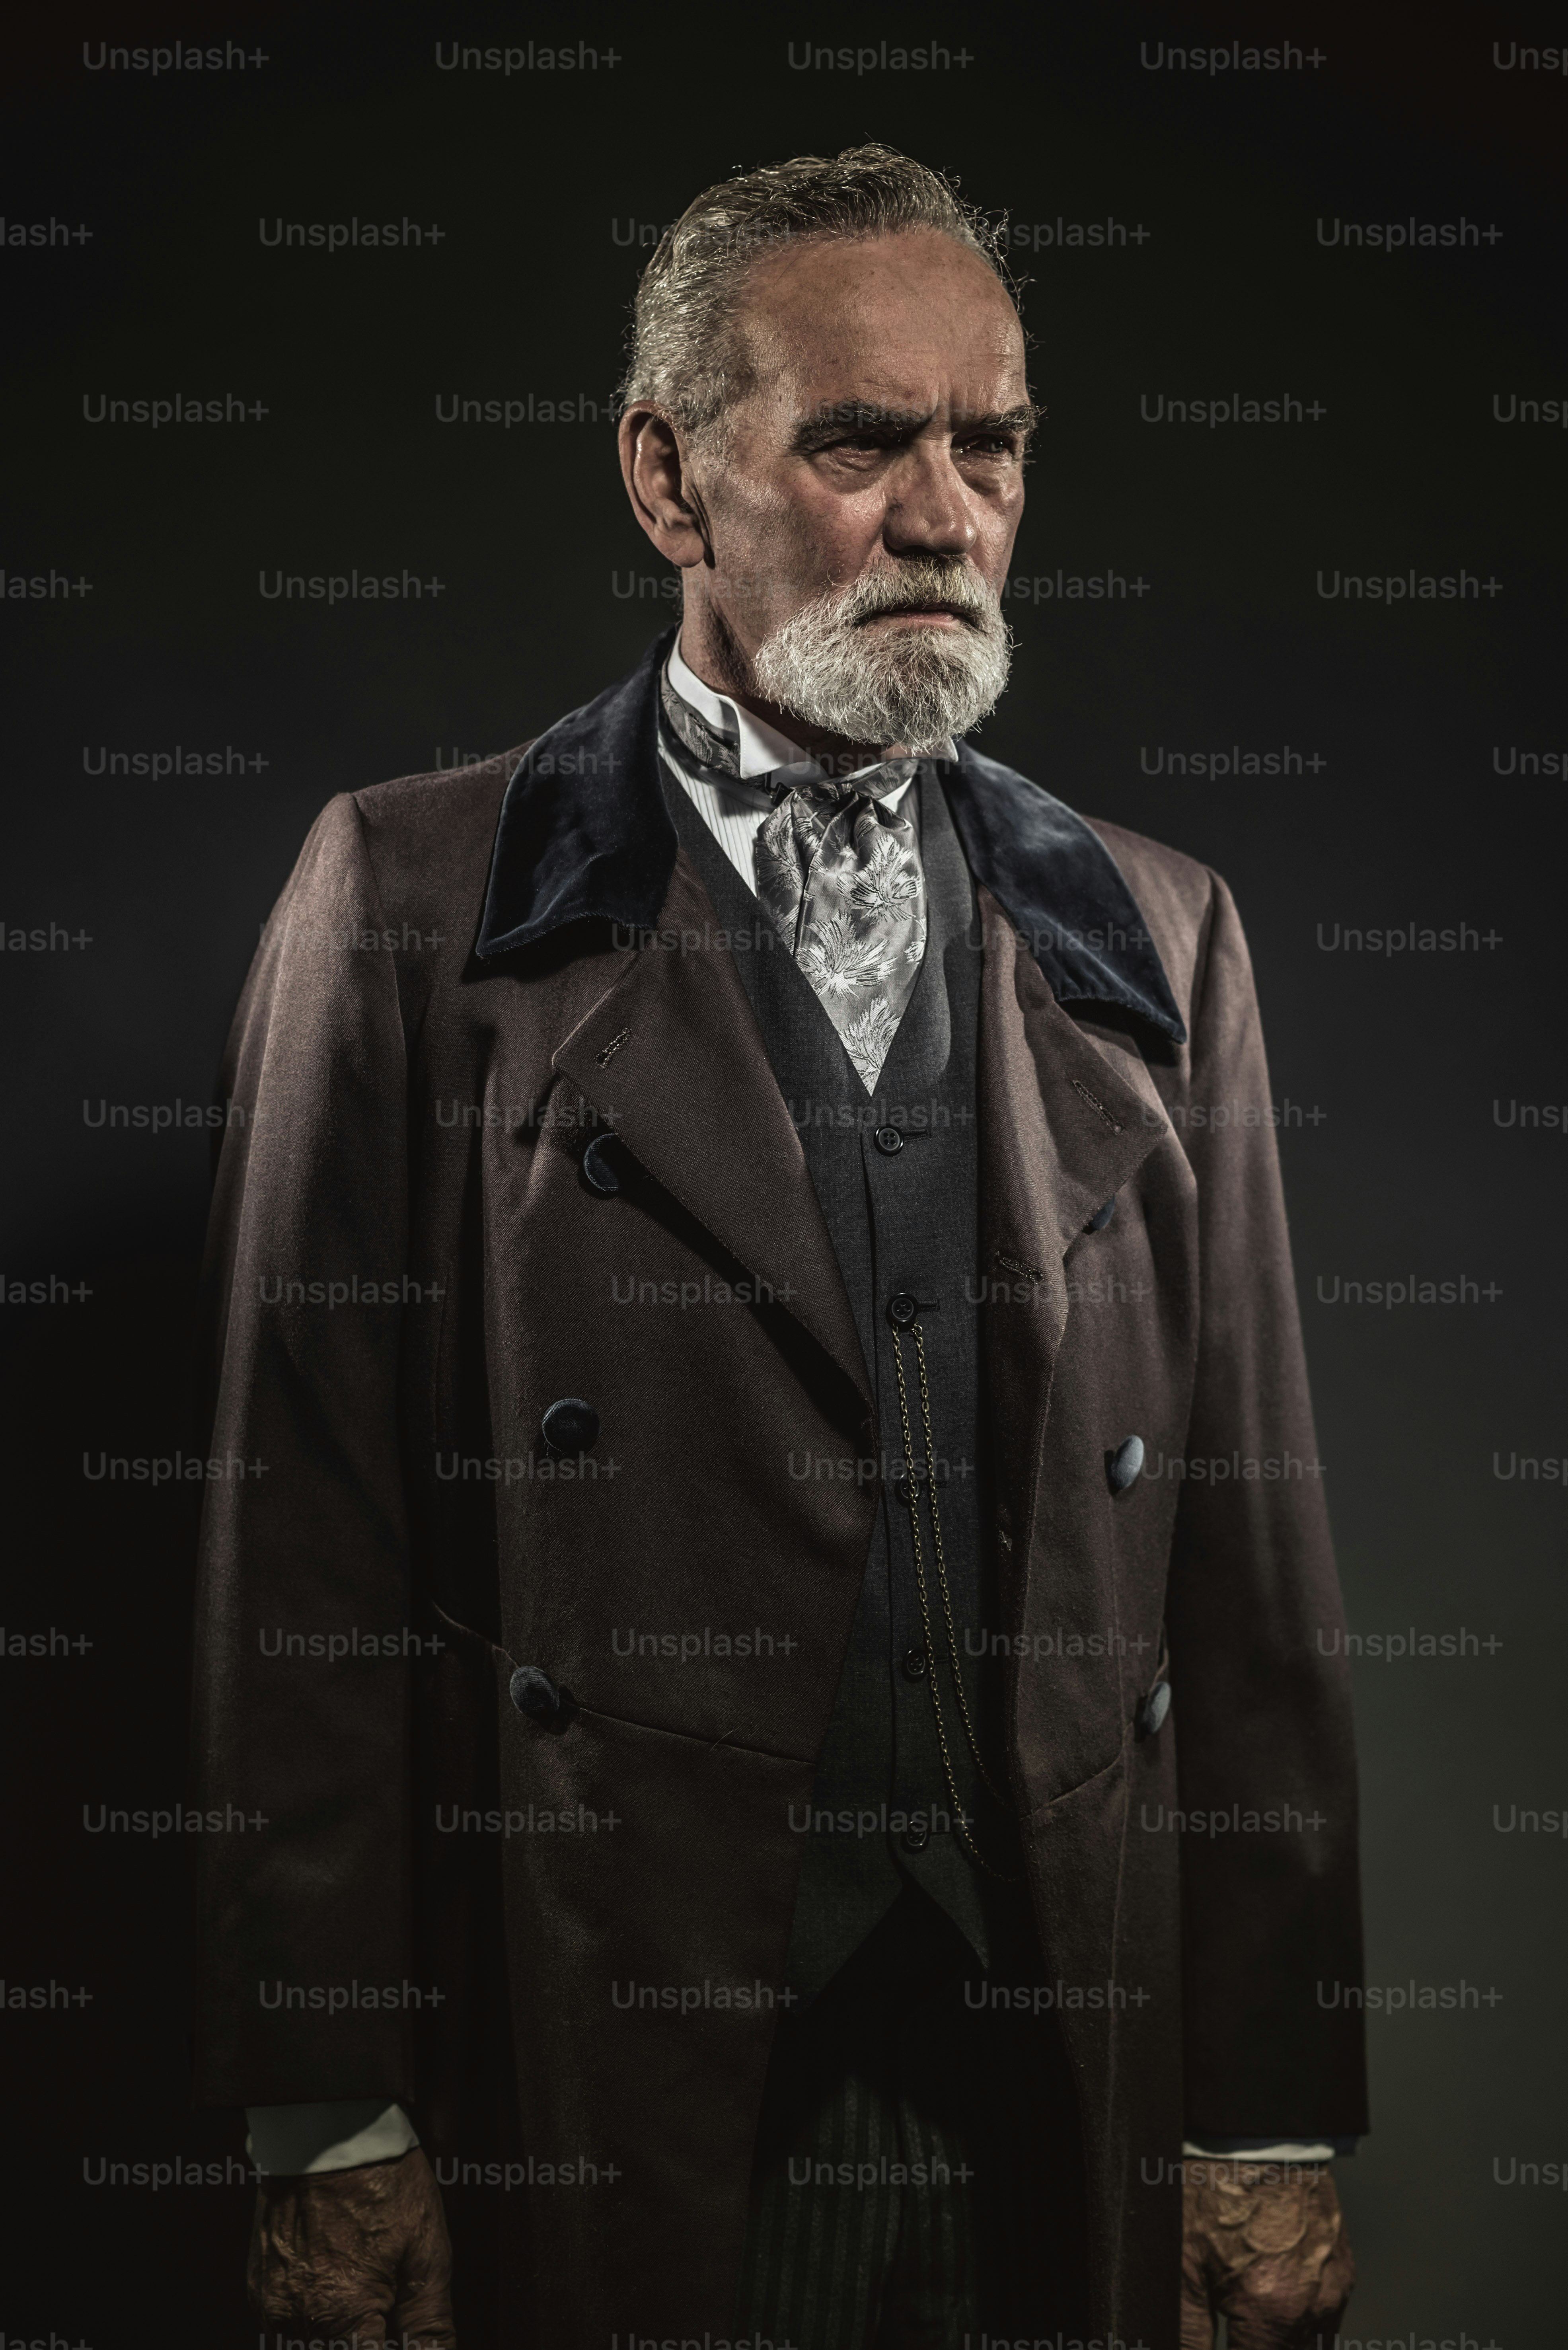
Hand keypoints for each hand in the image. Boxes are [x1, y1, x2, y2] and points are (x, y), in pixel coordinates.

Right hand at [247, 2145, 455, 2347]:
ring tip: (365, 2290)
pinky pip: (285, 2329)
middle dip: (365, 2339)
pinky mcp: (259, 2290)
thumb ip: (429, 2322)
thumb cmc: (383, 2183)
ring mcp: (272, 2306)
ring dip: (339, 2336)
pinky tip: (338, 2287)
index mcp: (341, 2314)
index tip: (400, 2337)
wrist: (327, 2132)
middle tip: (387, 2311)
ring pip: (307, 2348)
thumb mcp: (424, 2250)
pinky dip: (314, 2322)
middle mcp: (297, 2319)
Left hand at [1180, 2159, 1353, 2348]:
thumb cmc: (1213, 2188)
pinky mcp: (1344, 2269)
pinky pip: (1327, 2319)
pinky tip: (1271, 2302)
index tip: (1216, 2344)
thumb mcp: (1182, 2266)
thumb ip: (1190, 2332)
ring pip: (1312, 2347)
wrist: (1254, 2133)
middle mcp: (1314, 2306)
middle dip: (1257, 2347)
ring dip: (1281, 2344)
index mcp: (1272, 2311)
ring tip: (1248, 2323)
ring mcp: (1335, 2288)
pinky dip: (1301, 2324)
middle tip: (1232, 2327)